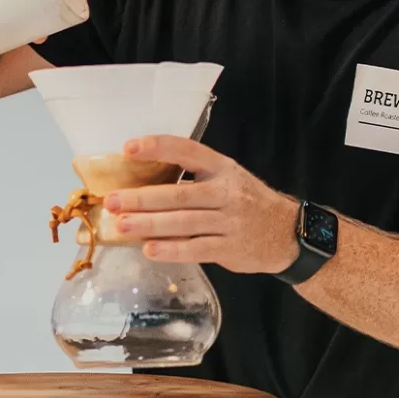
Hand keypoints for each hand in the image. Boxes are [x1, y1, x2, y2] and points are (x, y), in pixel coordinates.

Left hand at [103, 135, 300, 273]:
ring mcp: (229, 222)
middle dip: (142, 197)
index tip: (128, 149)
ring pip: (183, 222)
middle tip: (111, 200)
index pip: (187, 151)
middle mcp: (226, 192)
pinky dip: (172, 249)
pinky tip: (150, 249)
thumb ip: (194, 178)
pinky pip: (196, 248)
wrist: (287, 233)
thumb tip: (142, 181)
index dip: (157, 148)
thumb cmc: (247, 202)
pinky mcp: (230, 249)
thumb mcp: (227, 178)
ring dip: (149, 224)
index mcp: (222, 168)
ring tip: (121, 225)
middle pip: (179, 193)